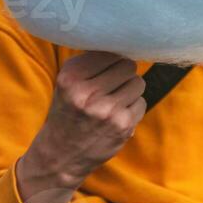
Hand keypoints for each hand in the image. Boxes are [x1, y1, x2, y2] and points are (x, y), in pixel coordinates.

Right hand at [15, 52, 145, 202]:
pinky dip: (133, 108)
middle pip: (127, 66)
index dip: (111, 60)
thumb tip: (121, 47)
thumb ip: (88, 64)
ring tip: (116, 100)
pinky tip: (118, 115)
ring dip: (130, 90)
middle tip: (113, 85)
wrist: (61, 155)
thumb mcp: (66, 83)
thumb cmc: (67, 113)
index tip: (106, 69)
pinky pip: (141, 103)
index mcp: (71, 77)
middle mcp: (87, 92)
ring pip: (137, 83)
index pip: (108, 53)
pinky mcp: (122, 125)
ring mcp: (106, 110)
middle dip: (123, 74)